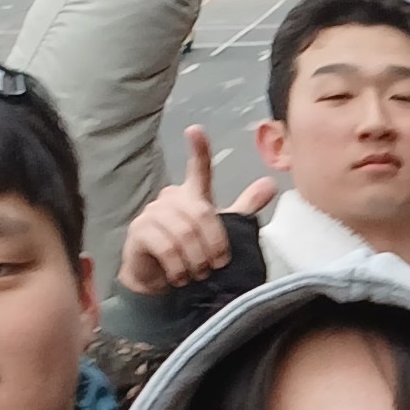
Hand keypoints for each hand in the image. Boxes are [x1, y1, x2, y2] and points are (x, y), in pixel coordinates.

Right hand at [119, 128, 280, 296]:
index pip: (198, 169)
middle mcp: (171, 198)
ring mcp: (152, 212)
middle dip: (213, 245)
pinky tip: (181, 276)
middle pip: (202, 214)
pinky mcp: (139, 231)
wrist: (159, 279)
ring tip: (199, 274)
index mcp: (192, 195)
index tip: (195, 130)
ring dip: (197, 259)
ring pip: (184, 232)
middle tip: (216, 266)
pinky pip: (166, 246)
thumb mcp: (221, 231)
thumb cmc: (190, 252)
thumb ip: (244, 209)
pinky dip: (179, 266)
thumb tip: (270, 184)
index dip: (198, 150)